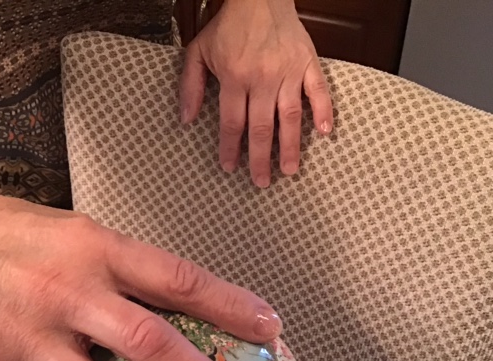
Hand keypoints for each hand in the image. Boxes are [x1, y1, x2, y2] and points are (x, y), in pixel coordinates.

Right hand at [0, 176, 281, 360]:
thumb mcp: (72, 232)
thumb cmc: (3, 230)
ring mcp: (27, 336)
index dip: (228, 304)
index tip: (269, 329)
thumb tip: (171, 303)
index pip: (176, 278)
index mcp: (96, 251)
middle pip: (147, 342)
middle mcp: (68, 293)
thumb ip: (118, 269)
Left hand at [179, 0, 332, 184]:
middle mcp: (262, 78)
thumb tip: (186, 119)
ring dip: (291, 146)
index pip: (232, 123)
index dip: (230, 149)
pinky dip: (324, 111)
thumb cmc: (228, 26)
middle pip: (262, 128)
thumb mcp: (199, 52)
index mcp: (235, 77)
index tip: (229, 168)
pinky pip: (319, 90)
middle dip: (260, 159)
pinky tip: (325, 132)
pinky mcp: (308, 63)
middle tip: (261, 182)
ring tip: (290, 170)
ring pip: (290, 117)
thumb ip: (190, 86)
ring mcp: (288, 72)